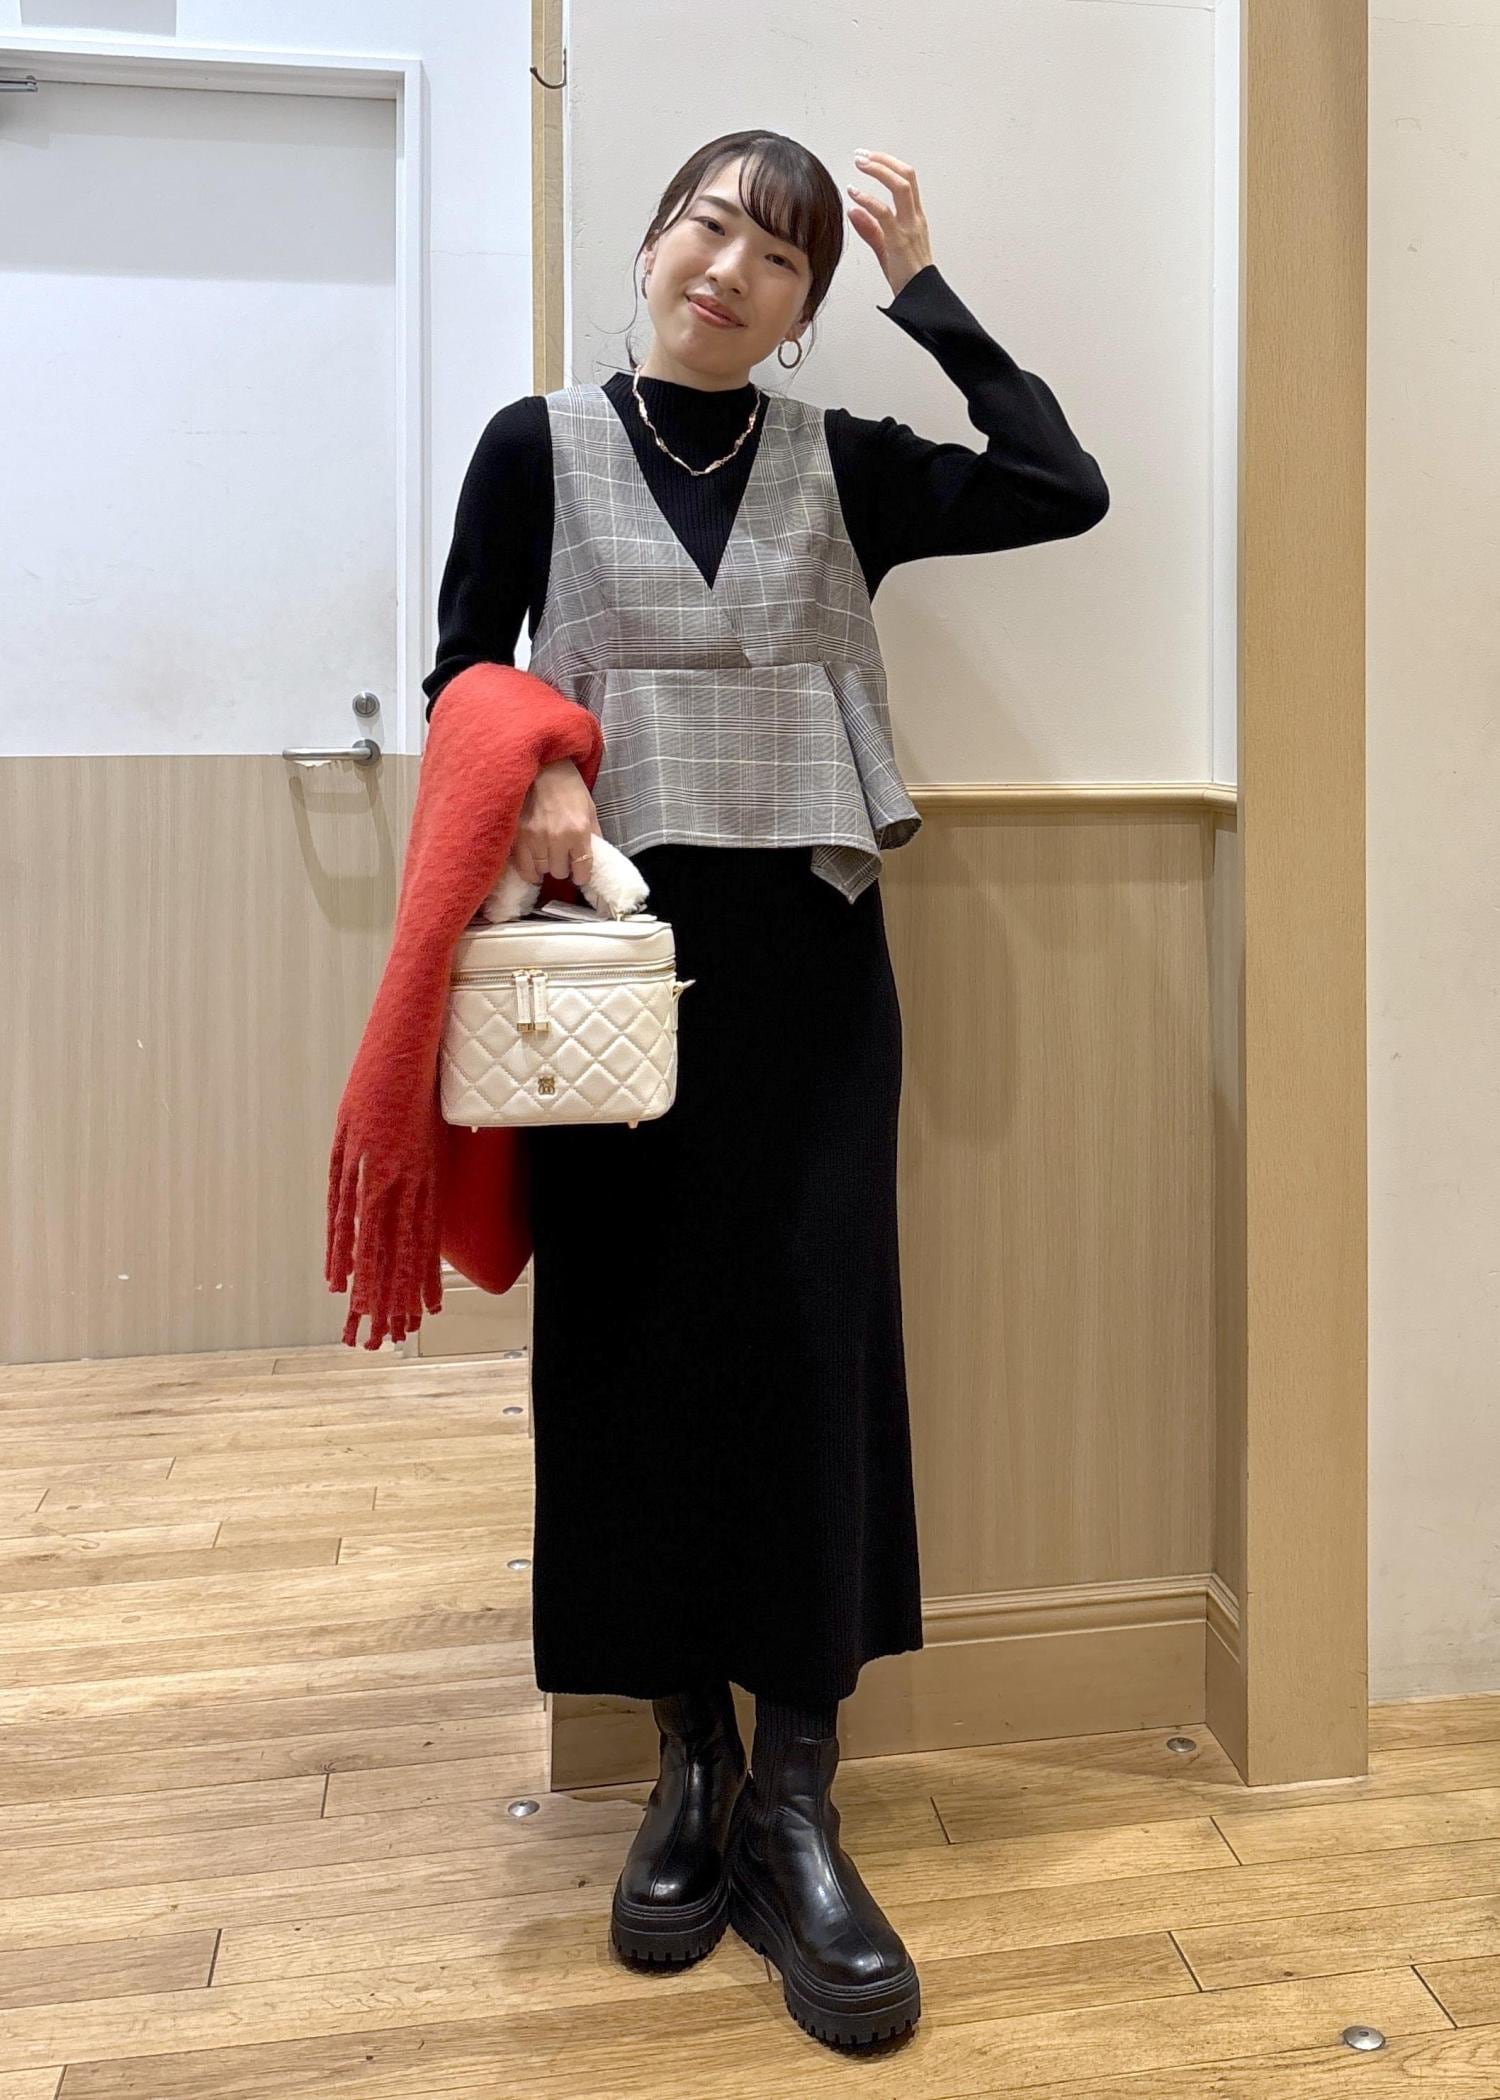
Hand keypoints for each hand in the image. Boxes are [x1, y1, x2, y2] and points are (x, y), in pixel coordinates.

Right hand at [511, 758, 602, 885]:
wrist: (540, 766)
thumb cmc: (567, 784)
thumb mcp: (589, 807)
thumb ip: (593, 834)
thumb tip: (595, 856)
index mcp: (578, 831)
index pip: (582, 869)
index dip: (581, 875)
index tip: (579, 874)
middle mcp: (556, 838)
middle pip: (559, 872)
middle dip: (562, 867)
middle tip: (561, 857)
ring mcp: (533, 838)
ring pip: (541, 871)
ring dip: (545, 865)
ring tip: (546, 855)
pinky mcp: (515, 836)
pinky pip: (522, 867)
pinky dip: (529, 868)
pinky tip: (532, 862)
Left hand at [845, 150, 934, 298]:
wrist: (920, 299)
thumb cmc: (906, 277)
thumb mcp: (886, 248)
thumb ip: (870, 229)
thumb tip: (853, 209)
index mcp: (915, 218)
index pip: (906, 179)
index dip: (888, 164)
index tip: (868, 157)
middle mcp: (915, 218)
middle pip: (906, 175)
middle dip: (883, 160)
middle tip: (861, 155)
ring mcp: (909, 228)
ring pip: (900, 187)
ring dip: (878, 171)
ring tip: (859, 163)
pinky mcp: (900, 241)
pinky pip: (885, 214)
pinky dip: (868, 200)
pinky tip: (854, 194)